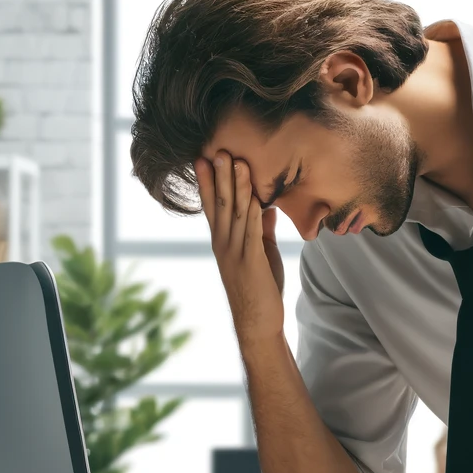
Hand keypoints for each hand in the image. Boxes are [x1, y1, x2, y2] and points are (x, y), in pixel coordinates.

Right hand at [196, 153, 284, 344]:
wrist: (258, 322)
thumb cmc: (259, 287)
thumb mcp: (261, 252)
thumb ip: (262, 228)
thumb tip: (268, 206)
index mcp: (223, 240)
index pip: (212, 205)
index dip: (208, 181)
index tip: (203, 157)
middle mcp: (224, 243)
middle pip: (221, 203)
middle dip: (219, 176)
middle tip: (216, 149)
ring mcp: (235, 252)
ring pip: (236, 213)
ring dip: (237, 187)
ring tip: (236, 162)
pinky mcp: (251, 261)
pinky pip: (252, 232)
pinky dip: (254, 212)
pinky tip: (256, 196)